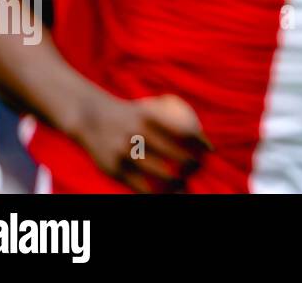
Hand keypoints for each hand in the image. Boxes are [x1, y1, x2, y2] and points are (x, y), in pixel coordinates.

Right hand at [72, 93, 210, 192]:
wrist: (90, 119)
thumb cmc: (129, 114)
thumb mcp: (149, 106)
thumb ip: (172, 114)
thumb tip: (201, 130)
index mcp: (149, 117)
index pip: (183, 130)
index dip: (200, 142)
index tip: (210, 151)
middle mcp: (137, 134)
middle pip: (175, 155)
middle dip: (192, 165)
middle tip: (197, 169)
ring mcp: (125, 153)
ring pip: (160, 175)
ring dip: (177, 183)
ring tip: (184, 185)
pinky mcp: (114, 170)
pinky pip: (141, 187)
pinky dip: (156, 193)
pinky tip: (165, 195)